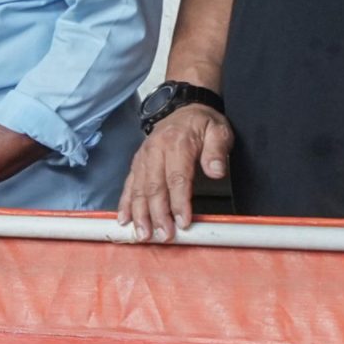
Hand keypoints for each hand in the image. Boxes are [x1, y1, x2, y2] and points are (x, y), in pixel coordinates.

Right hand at [118, 105, 232, 243]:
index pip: (177, 177)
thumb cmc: (204, 124)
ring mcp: (143, 158)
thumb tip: (216, 171)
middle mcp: (155, 151)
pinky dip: (125, 203)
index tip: (183, 222)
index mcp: (177, 144)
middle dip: (157, 214)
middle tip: (163, 236)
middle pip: (154, 187)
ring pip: (138, 189)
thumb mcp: (219, 131)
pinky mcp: (137, 164)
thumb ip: (217, 151)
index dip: (179, 202)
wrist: (185, 107)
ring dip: (139, 214)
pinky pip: (128, 185)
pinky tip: (123, 220)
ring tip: (143, 234)